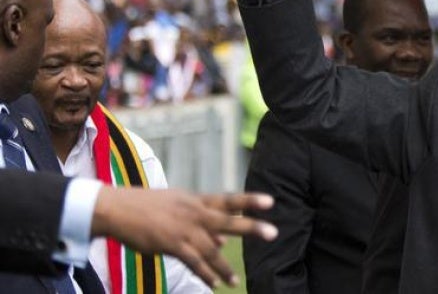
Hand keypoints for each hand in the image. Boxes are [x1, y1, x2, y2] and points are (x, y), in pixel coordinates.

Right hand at [92, 186, 277, 288]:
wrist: (118, 209)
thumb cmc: (147, 206)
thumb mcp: (178, 207)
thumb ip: (202, 223)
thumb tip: (222, 243)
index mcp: (197, 200)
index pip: (228, 199)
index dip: (250, 201)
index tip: (271, 202)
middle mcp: (195, 213)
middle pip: (228, 221)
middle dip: (252, 228)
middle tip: (273, 233)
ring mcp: (184, 229)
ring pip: (211, 250)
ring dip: (224, 267)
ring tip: (235, 282)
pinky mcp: (172, 244)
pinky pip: (193, 262)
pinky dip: (205, 274)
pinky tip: (214, 284)